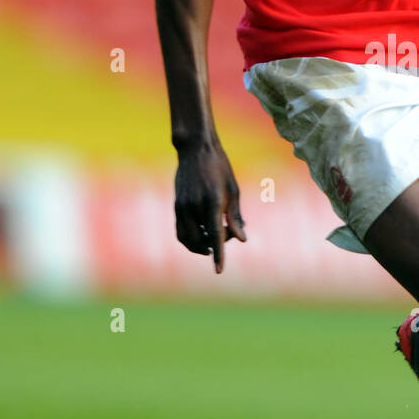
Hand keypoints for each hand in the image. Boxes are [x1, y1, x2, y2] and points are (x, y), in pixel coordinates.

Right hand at [174, 141, 246, 271]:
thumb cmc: (220, 167)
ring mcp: (182, 206)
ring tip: (215, 235)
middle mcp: (194, 206)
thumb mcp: (233, 189)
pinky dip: (190, 238)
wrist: (195, 149)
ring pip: (188, 239)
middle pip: (201, 240)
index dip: (218, 254)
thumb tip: (241, 239)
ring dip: (201, 245)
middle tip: (229, 233)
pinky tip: (203, 233)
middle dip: (214, 245)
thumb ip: (235, 216)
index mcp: (213, 201)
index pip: (215, 234)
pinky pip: (180, 231)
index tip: (219, 270)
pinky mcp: (176, 205)